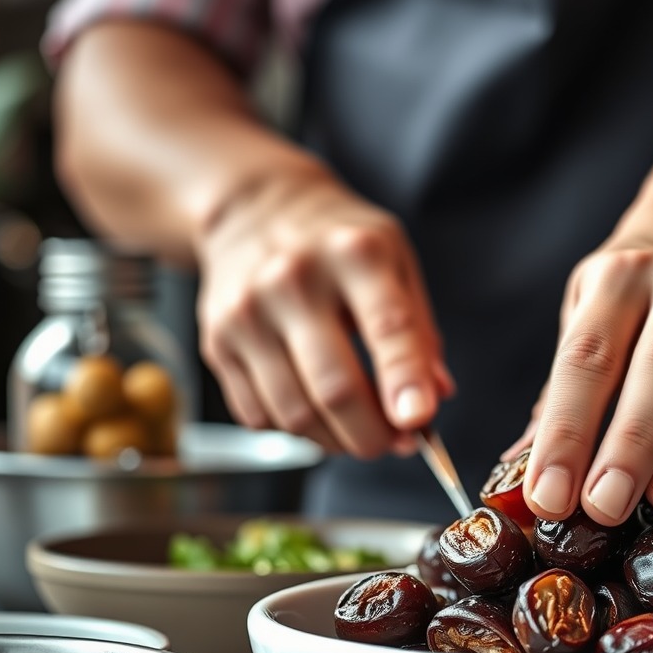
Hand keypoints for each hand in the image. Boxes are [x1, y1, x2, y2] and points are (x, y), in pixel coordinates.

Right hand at [195, 168, 451, 456]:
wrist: (254, 210)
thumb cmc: (338, 242)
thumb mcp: (396, 261)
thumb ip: (420, 331)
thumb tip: (434, 396)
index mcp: (355, 253)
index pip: (388, 327)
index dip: (405, 382)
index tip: (418, 422)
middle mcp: (295, 280)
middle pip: (336, 388)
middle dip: (373, 435)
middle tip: (395, 443)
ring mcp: (248, 312)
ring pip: (296, 414)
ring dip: (338, 442)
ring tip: (359, 433)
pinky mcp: (218, 342)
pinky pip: (260, 415)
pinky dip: (298, 432)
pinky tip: (318, 417)